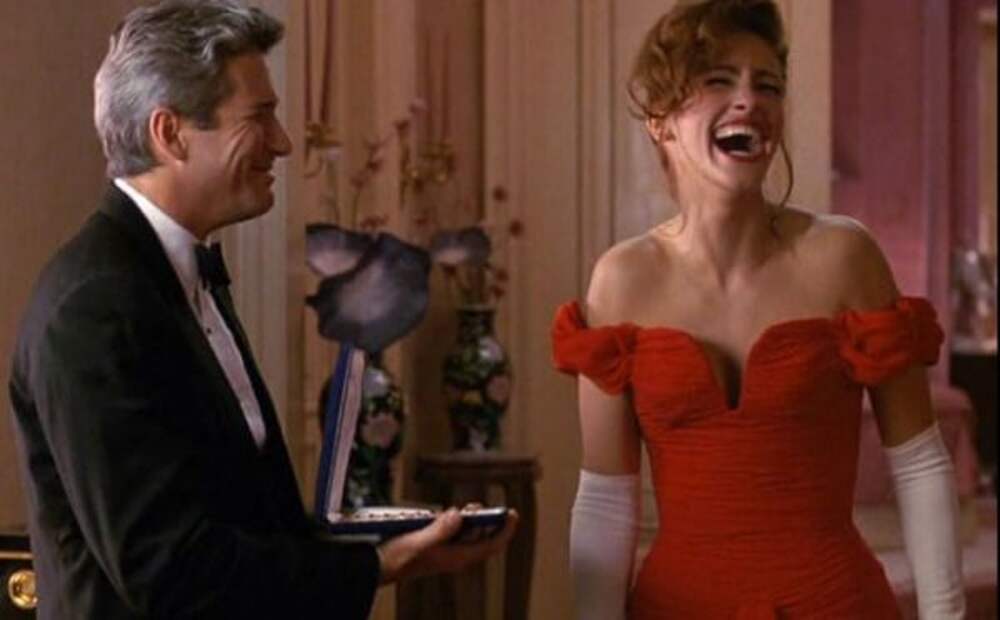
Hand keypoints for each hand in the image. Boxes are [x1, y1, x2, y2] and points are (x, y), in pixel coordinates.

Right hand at [376, 508, 518, 583]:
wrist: (376, 567)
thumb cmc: (396, 558)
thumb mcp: (418, 542)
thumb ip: (440, 529)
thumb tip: (459, 514)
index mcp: (457, 558)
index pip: (490, 545)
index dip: (504, 530)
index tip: (513, 514)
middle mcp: (454, 556)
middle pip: (481, 539)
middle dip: (487, 522)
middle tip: (481, 506)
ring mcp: (445, 552)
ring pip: (468, 535)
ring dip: (471, 521)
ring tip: (469, 508)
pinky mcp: (434, 547)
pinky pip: (453, 534)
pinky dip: (456, 522)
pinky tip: (449, 514)